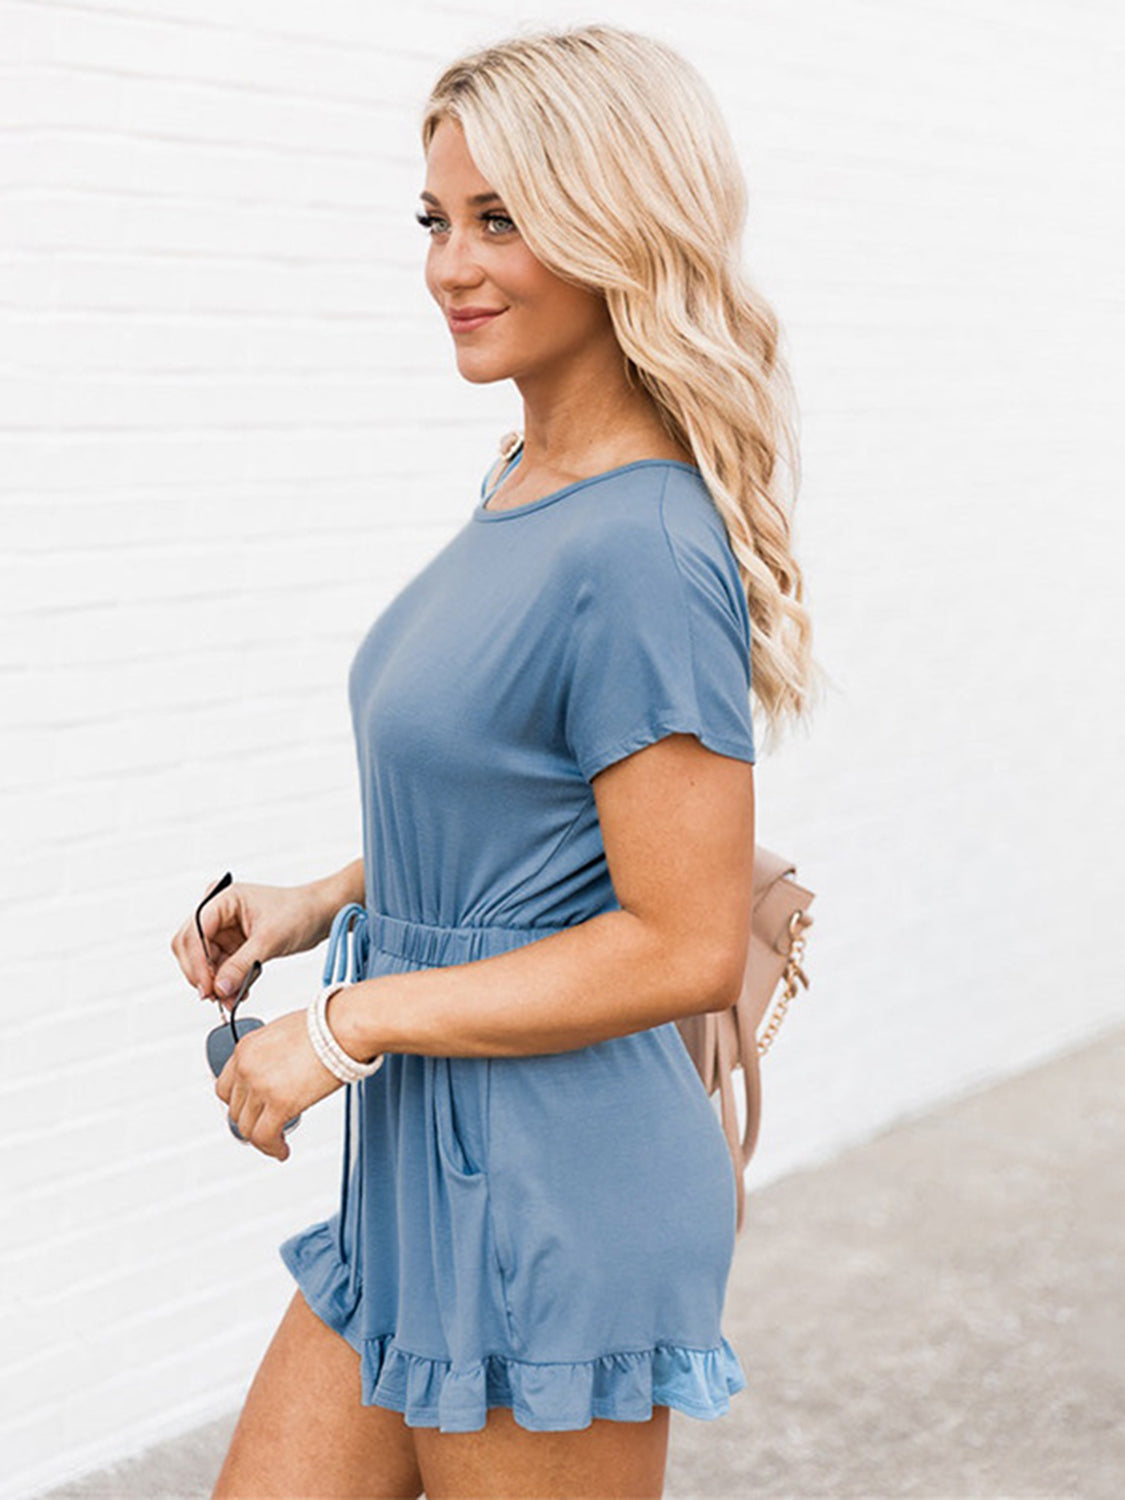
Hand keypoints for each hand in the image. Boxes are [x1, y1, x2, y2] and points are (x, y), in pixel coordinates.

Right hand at [171, 877, 335, 1003]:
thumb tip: (219, 988)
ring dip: (216, 984)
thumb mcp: (270, 940)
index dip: (196, 962)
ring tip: (231, 1000)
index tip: (206, 987)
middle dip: (203, 974)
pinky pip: (221, 968)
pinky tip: (239, 993)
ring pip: (206, 962)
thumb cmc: (300, 912)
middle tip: (215, 997)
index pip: (194, 932)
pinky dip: (228, 982)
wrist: (320, 914)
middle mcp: (220, 913)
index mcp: (224, 899)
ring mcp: (225, 930)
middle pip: (192, 947)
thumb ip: (241, 965)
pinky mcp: (234, 945)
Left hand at [214, 1008, 345, 1160]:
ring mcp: (261, 1086)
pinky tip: (282, 1150)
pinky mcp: (280, 1103)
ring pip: (247, 1127)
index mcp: (245, 1048)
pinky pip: (265, 1137)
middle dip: (250, 1121)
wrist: (343, 1027)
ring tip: (276, 1142)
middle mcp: (247, 1067)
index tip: (250, 1110)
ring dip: (261, 1139)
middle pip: (235, 1109)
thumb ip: (270, 1054)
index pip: (225, 1086)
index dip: (239, 1103)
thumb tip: (278, 1072)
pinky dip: (272, 1148)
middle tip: (265, 1127)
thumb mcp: (283, 1033)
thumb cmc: (325, 1024)